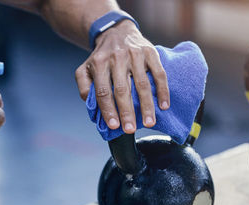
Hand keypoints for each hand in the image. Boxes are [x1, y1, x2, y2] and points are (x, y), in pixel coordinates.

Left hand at [75, 19, 169, 133]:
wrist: (117, 31)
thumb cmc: (102, 57)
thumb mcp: (85, 68)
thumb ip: (84, 85)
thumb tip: (90, 103)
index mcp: (100, 63)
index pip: (103, 91)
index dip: (108, 110)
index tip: (113, 126)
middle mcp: (117, 58)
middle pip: (123, 90)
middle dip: (127, 112)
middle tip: (131, 129)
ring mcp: (135, 55)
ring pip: (142, 84)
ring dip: (147, 106)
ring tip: (149, 123)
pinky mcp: (150, 52)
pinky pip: (159, 74)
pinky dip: (162, 91)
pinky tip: (164, 106)